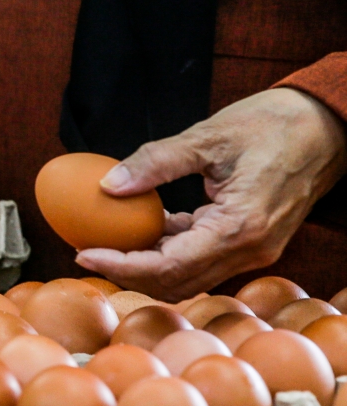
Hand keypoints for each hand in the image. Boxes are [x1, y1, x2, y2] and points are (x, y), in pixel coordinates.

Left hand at [76, 88, 346, 301]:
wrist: (328, 124)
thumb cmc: (274, 123)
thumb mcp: (208, 135)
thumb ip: (156, 161)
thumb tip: (108, 184)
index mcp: (241, 227)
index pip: (168, 266)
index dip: (121, 265)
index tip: (84, 253)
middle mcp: (251, 250)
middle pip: (175, 282)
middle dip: (127, 273)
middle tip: (87, 252)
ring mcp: (254, 250)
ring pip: (187, 276)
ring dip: (146, 265)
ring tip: (107, 242)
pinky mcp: (251, 243)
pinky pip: (202, 259)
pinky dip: (169, 250)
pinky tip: (144, 228)